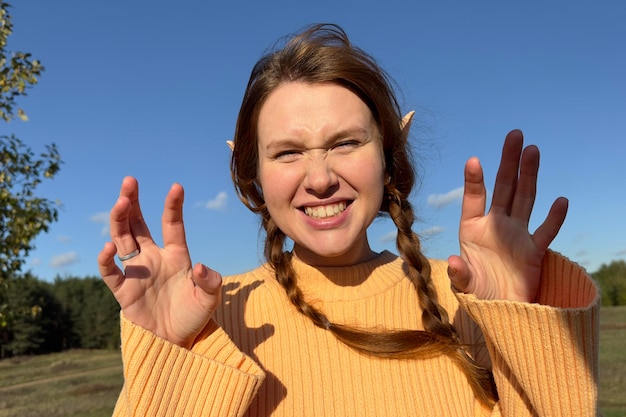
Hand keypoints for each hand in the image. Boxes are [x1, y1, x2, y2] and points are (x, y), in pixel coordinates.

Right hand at [98, 177, 221, 347]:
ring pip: (122, 239)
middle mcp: (153, 258)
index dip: (173, 206)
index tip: (177, 186)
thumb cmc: (193, 317)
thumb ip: (210, 282)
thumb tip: (199, 267)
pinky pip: (111, 272)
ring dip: (119, 220)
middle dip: (133, 203)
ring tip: (120, 202)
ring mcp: (137, 272)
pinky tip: (109, 246)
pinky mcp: (123, 290)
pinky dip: (106, 259)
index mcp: (176, 256)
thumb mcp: (209, 299)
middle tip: (129, 181)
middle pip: (139, 224)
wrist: (176, 343)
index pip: (172, 225)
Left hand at [447, 130, 567, 301]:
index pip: (474, 199)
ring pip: (525, 199)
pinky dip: (554, 218)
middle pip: (504, 188)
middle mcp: (496, 225)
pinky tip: (561, 201)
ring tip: (533, 151)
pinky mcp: (534, 251)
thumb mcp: (464, 285)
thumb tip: (454, 262)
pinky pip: (546, 231)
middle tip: (515, 135)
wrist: (499, 309)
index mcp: (473, 229)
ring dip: (529, 176)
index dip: (474, 181)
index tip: (474, 160)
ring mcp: (516, 235)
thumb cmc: (478, 293)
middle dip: (508, 162)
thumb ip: (460, 274)